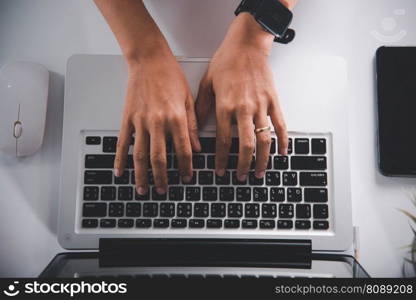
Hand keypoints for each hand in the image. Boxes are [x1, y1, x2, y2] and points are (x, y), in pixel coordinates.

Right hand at [114, 52, 200, 194]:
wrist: (149, 60)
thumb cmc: (170, 76)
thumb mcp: (189, 100)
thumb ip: (192, 126)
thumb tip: (198, 148)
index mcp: (176, 118)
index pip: (183, 151)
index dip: (186, 168)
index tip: (187, 178)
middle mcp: (157, 122)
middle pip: (159, 158)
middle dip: (162, 178)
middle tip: (165, 191)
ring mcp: (140, 121)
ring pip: (140, 155)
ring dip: (141, 175)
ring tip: (143, 190)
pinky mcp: (127, 118)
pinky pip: (122, 143)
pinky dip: (119, 159)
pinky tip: (119, 172)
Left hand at [196, 13, 287, 180]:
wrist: (247, 44)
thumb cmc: (226, 61)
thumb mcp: (206, 83)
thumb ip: (202, 107)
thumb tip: (195, 128)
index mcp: (225, 106)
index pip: (222, 141)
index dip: (221, 159)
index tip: (220, 170)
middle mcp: (244, 108)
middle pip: (245, 145)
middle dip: (243, 165)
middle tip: (240, 177)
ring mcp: (261, 106)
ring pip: (264, 139)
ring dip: (262, 159)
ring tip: (259, 172)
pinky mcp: (273, 101)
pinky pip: (280, 125)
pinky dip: (282, 141)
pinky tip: (282, 153)